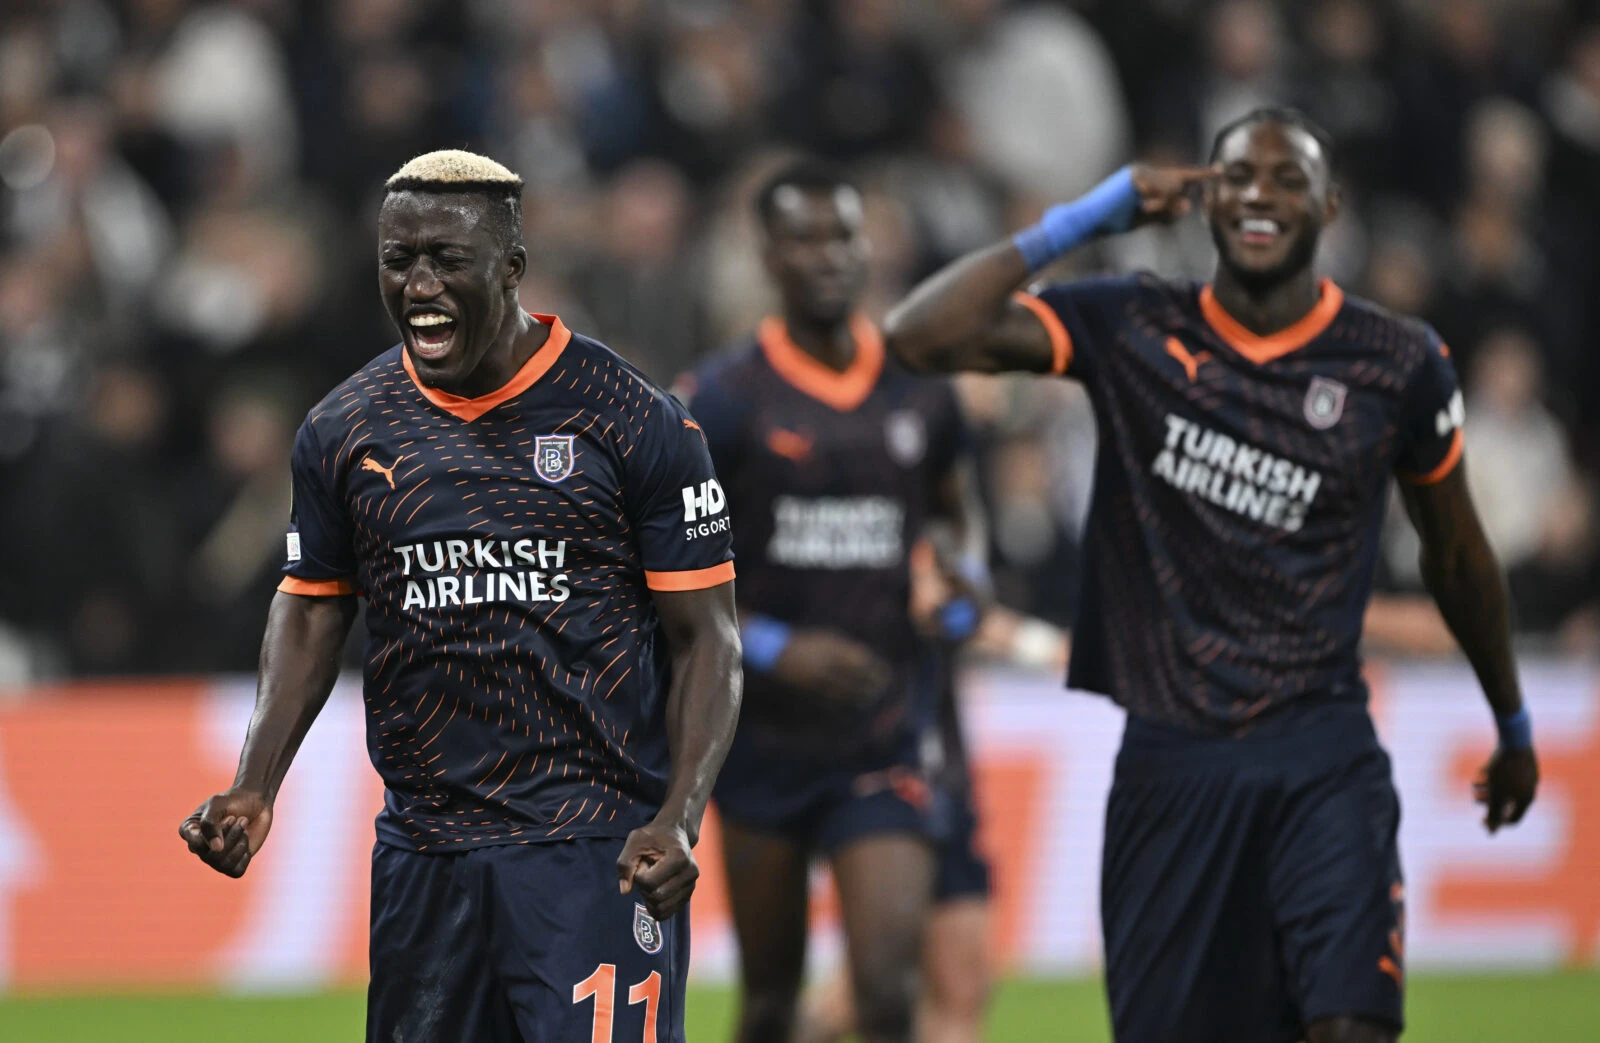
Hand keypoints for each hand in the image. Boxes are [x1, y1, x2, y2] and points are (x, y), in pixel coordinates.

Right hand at [179, 789, 272, 877]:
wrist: (255, 801)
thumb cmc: (233, 801)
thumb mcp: (217, 804)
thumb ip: (209, 824)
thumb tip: (215, 849)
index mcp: (189, 831)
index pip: (195, 843)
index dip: (216, 833)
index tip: (231, 818)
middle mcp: (199, 847)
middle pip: (212, 856)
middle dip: (232, 836)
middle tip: (240, 819)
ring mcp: (215, 857)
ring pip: (223, 864)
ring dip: (239, 843)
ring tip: (244, 826)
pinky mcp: (232, 863)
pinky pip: (236, 871)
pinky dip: (245, 855)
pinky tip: (246, 841)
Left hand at [617, 817, 697, 920]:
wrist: (675, 833)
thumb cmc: (653, 836)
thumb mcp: (635, 842)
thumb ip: (625, 863)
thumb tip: (624, 890)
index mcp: (679, 858)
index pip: (649, 882)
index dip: (638, 874)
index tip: (643, 861)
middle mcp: (690, 874)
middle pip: (656, 897)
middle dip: (643, 887)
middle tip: (647, 870)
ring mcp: (691, 886)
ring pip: (661, 908)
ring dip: (649, 896)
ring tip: (653, 878)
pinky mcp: (688, 896)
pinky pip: (666, 913)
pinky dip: (655, 906)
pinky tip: (655, 889)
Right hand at [770, 629, 891, 706]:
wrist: (776, 653)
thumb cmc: (807, 643)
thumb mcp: (828, 638)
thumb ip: (847, 648)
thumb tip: (868, 658)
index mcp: (833, 649)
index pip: (862, 662)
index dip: (876, 669)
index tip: (885, 673)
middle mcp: (827, 665)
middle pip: (856, 678)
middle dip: (871, 685)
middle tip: (881, 688)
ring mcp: (818, 679)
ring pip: (845, 692)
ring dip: (860, 697)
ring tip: (869, 699)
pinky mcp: (810, 691)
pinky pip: (831, 700)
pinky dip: (844, 704)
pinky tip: (851, 705)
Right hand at [1129, 165, 1218, 225]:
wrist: (1098, 219)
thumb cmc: (1122, 219)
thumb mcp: (1152, 218)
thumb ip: (1170, 212)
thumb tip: (1187, 204)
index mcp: (1154, 179)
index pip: (1183, 176)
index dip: (1203, 174)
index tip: (1220, 170)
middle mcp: (1149, 171)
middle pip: (1178, 183)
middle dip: (1169, 202)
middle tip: (1148, 209)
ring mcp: (1142, 171)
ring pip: (1171, 187)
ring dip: (1161, 204)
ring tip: (1142, 208)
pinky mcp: (1136, 175)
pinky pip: (1158, 191)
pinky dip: (1153, 203)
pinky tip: (1138, 205)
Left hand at [1473, 747, 1537, 833]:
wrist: (1514, 738)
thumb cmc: (1505, 770)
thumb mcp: (1496, 793)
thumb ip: (1494, 813)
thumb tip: (1490, 833)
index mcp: (1527, 799)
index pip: (1514, 819)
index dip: (1497, 823)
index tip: (1482, 821)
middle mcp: (1530, 788)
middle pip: (1508, 802)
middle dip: (1490, 802)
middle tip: (1475, 798)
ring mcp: (1527, 774)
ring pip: (1505, 787)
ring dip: (1488, 788)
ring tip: (1475, 784)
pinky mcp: (1520, 761)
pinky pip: (1505, 774)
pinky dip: (1493, 776)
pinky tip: (1482, 772)